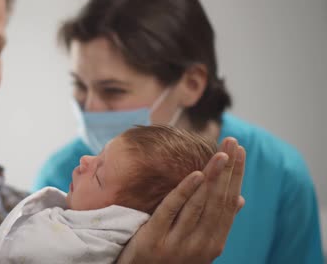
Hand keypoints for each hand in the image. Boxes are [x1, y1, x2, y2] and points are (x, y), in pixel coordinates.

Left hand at [116, 137, 245, 263]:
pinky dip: (185, 191)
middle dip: (228, 170)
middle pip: (217, 200)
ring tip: (221, 153)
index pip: (228, 203)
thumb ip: (216, 223)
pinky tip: (196, 174)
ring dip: (212, 176)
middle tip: (233, 142)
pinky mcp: (154, 239)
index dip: (235, 176)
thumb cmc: (170, 259)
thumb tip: (240, 199)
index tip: (240, 151)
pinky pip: (172, 210)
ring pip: (199, 204)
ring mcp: (178, 243)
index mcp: (213, 244)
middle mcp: (200, 245)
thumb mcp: (198, 245)